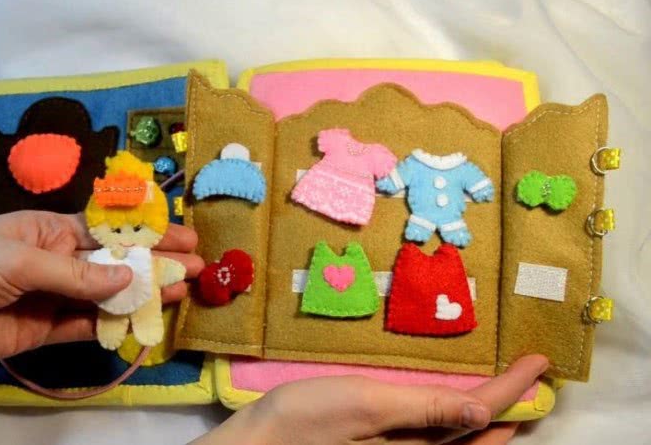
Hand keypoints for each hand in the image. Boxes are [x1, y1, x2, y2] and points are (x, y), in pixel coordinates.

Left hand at [0, 211, 203, 388]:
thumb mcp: (19, 260)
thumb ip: (75, 275)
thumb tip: (128, 280)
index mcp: (50, 230)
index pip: (109, 231)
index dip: (149, 234)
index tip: (186, 237)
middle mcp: (58, 262)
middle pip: (116, 264)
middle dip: (156, 264)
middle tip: (199, 268)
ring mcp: (53, 297)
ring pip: (107, 297)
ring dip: (143, 296)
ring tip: (182, 294)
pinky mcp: (44, 331)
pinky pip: (86, 327)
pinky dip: (113, 326)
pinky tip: (142, 322)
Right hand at [195, 355, 547, 444]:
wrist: (257, 443)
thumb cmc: (306, 421)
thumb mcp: (365, 405)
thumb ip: (423, 409)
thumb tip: (483, 410)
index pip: (480, 415)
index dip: (513, 388)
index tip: (540, 360)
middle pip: (477, 434)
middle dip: (509, 406)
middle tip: (532, 376)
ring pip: (458, 437)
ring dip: (485, 412)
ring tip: (507, 389)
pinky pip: (433, 435)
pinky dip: (453, 416)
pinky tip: (450, 403)